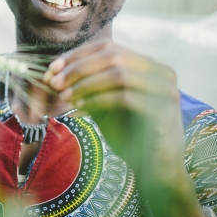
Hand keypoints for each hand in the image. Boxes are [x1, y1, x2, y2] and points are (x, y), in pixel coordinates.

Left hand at [43, 39, 205, 216]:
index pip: (107, 47)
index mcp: (146, 64)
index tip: (51, 68)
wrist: (154, 169)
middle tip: (53, 82)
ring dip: (85, 84)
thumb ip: (84, 85)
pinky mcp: (163, 110)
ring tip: (64, 96)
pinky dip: (96, 100)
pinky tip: (78, 108)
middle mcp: (160, 72)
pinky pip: (124, 97)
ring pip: (118, 74)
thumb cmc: (126, 132)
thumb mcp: (101, 103)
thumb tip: (51, 74)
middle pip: (112, 56)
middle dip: (77, 68)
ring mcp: (165, 89)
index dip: (77, 55)